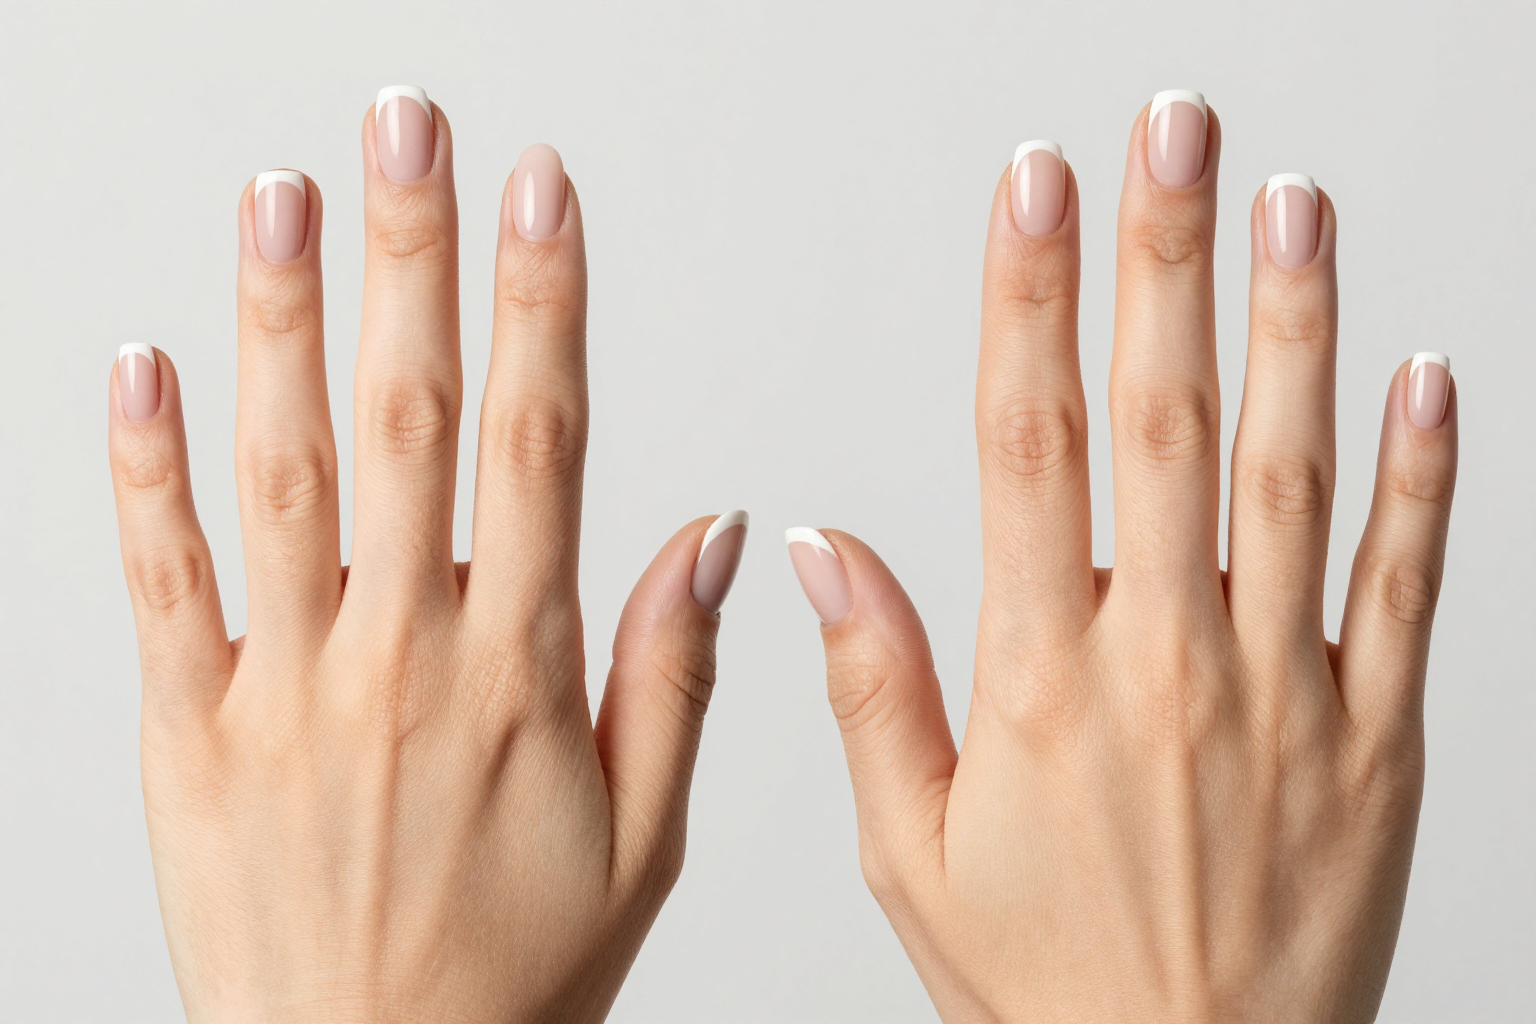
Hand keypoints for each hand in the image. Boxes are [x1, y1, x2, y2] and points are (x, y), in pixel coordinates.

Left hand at [108, 87, 747, 1021]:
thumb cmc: (506, 972)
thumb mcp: (642, 837)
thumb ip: (672, 671)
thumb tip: (717, 533)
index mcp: (517, 672)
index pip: (536, 445)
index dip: (542, 306)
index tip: (542, 197)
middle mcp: (399, 656)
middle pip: (407, 418)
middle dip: (413, 254)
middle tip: (410, 132)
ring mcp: (282, 686)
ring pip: (281, 469)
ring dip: (283, 319)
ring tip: (286, 195)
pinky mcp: (185, 730)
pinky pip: (158, 579)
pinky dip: (145, 465)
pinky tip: (145, 363)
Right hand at [786, 93, 1455, 1021]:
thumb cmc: (1047, 986)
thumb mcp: (913, 851)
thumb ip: (871, 686)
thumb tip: (819, 549)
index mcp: (1042, 682)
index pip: (1029, 448)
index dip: (1030, 304)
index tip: (1033, 194)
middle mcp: (1166, 665)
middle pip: (1164, 423)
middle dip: (1163, 259)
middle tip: (1170, 135)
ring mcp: (1284, 693)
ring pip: (1290, 474)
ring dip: (1292, 325)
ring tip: (1289, 202)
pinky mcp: (1377, 738)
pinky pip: (1406, 584)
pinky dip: (1422, 473)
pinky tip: (1424, 371)